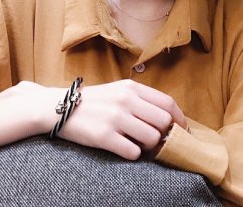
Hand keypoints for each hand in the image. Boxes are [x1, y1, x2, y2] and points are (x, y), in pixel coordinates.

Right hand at [57, 79, 186, 159]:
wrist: (59, 108)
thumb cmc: (94, 102)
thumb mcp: (118, 91)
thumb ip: (141, 100)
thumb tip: (168, 118)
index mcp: (131, 87)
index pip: (167, 103)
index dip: (180, 119)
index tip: (182, 130)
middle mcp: (125, 100)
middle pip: (164, 122)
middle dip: (164, 134)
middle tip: (156, 140)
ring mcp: (115, 118)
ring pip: (151, 138)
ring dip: (149, 146)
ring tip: (139, 145)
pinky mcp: (104, 136)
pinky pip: (133, 152)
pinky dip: (134, 154)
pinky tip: (125, 149)